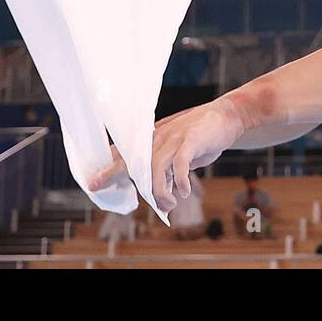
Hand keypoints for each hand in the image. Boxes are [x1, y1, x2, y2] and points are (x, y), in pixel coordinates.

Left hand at [90, 100, 244, 212]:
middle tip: (97, 185)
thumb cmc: (202, 135)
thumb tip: (158, 190)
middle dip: (112, 172)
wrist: (228, 115)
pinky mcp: (191, 141)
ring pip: (156, 168)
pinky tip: (185, 191)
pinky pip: (180, 164)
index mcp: (156, 139)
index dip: (110, 165)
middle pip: (133, 159)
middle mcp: (161, 138)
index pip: (127, 152)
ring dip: (160, 192)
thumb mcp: (179, 150)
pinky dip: (180, 181)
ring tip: (169, 205)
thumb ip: (167, 167)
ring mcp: (175, 138)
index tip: (94, 179)